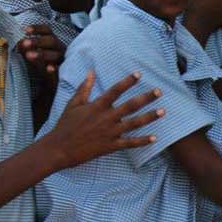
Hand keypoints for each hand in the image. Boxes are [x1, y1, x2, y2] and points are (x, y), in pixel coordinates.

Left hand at [18, 25, 65, 82]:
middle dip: (38, 41)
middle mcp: (59, 48)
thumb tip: (19, 43)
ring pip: (55, 55)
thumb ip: (26, 48)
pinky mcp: (62, 71)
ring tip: (29, 55)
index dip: (37, 29)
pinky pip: (59, 69)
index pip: (47, 31)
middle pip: (52, 41)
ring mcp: (61, 59)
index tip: (25, 30)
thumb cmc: (41, 62)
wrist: (52, 80)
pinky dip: (54, 68)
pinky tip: (49, 68)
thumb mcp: (32, 53)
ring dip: (42, 54)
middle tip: (24, 43)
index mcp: (52, 41)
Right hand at [43, 71, 162, 169]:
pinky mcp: (110, 146)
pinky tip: (155, 137)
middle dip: (146, 98)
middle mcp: (106, 118)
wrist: (57, 149)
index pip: (115, 90)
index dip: (128, 81)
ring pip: (134, 123)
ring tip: (163, 111)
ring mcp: (109, 132)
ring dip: (149, 117)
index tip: (139, 74)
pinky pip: (129, 143)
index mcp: (97, 106)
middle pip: (130, 106)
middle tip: (159, 91)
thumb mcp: (73, 104)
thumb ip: (84, 88)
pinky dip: (142, 141)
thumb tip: (91, 72)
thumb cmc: (65, 125)